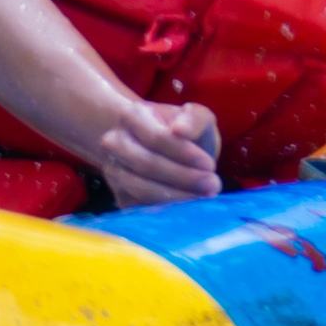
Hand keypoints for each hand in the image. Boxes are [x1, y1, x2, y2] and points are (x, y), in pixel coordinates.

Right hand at [80, 90, 223, 210]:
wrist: (164, 147)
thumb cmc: (184, 130)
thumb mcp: (197, 116)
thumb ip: (194, 119)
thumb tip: (180, 130)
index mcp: (132, 116)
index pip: (156, 137)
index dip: (183, 153)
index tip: (210, 165)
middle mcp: (115, 143)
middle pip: (146, 165)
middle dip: (183, 178)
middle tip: (213, 185)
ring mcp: (113, 170)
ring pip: (140, 188)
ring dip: (175, 196)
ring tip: (204, 196)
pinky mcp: (119, 195)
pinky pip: (139, 206)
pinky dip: (165, 209)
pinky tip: (186, 207)